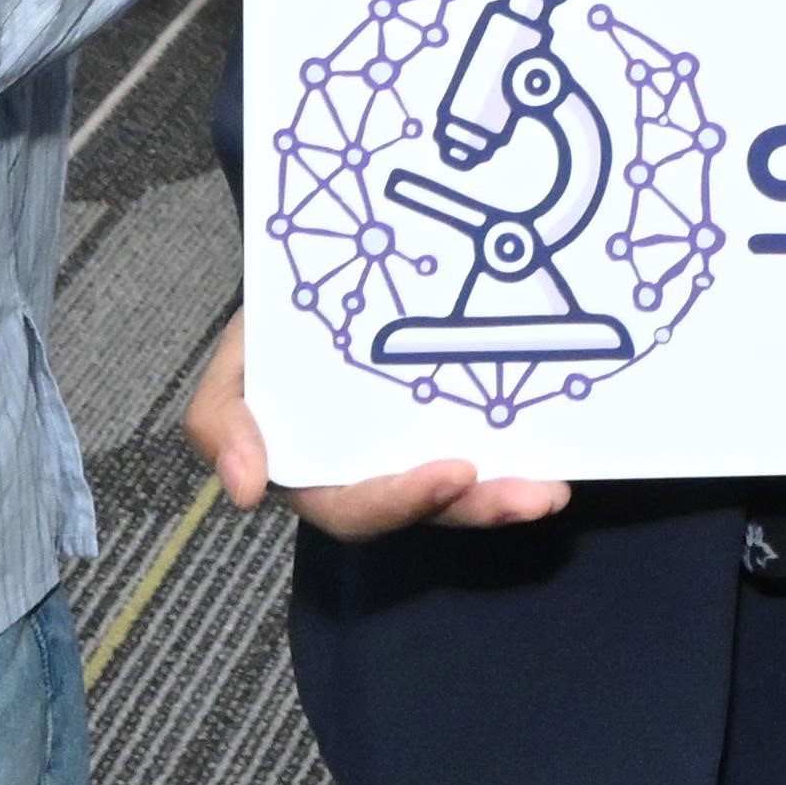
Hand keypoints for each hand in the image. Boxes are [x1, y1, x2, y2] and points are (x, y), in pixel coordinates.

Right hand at [179, 314, 572, 537]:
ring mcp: (420, 448)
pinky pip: (496, 449)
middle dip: (479, 508)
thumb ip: (221, 424)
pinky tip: (564, 460)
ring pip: (468, 490)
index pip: (355, 507)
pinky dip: (527, 457)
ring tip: (552, 491)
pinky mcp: (461, 422)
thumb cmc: (273, 332)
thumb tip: (243, 491)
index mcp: (317, 472)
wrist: (317, 275)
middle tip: (531, 496)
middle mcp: (375, 472)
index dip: (402, 500)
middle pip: (427, 509)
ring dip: (512, 495)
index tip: (452, 473)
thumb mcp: (231, 369)